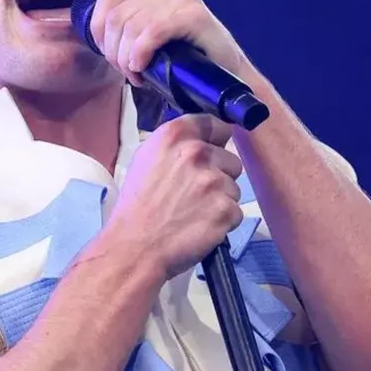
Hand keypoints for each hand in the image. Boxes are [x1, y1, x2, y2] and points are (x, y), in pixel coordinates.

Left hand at [87, 0, 249, 87]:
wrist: (231, 77)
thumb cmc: (188, 62)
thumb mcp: (151, 36)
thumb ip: (128, 27)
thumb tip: (95, 35)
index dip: (100, 33)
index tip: (113, 57)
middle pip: (115, 17)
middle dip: (113, 52)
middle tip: (128, 73)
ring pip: (130, 27)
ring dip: (126, 59)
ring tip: (138, 75)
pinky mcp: (194, 15)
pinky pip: (151, 32)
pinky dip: (140, 54)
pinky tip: (143, 69)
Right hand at [106, 114, 244, 280]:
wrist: (135, 247)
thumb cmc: (136, 207)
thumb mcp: (145, 161)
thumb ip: (175, 146)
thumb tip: (200, 142)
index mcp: (175, 135)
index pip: (216, 123)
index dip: (216, 139)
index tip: (213, 149)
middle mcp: (198, 153)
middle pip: (231, 159)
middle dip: (219, 175)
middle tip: (195, 193)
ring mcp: (215, 181)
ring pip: (234, 187)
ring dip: (220, 200)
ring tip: (194, 212)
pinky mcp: (227, 209)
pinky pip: (236, 212)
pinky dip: (223, 221)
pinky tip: (201, 226)